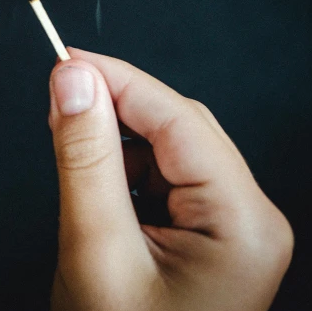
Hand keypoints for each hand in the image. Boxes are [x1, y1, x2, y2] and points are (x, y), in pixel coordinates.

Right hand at [48, 49, 292, 310]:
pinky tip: (99, 178)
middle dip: (118, 107)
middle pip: (181, 129)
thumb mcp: (95, 252)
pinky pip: (168, 178)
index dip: (119, 79)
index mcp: (243, 223)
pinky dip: (127, 167)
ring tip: (74, 144)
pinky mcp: (210, 236)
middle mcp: (252, 219)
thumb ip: (85, 159)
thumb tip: (73, 79)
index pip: (178, 120)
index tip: (65, 59)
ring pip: (172, 149)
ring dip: (120, 137)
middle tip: (59, 94)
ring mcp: (234, 229)